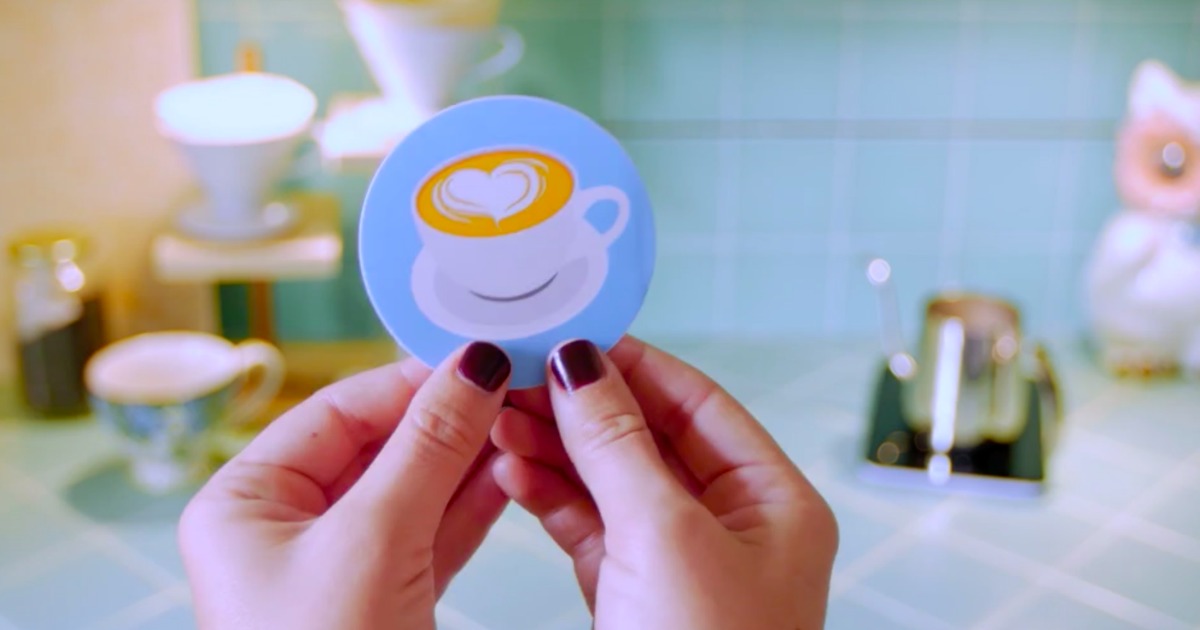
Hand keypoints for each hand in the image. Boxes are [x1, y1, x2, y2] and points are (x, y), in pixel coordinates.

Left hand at [179, 342, 513, 629]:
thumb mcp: (371, 543)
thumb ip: (426, 449)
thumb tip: (470, 368)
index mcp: (247, 502)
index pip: (338, 411)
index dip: (410, 379)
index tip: (476, 355)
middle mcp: (286, 528)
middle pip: (379, 446)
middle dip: (448, 419)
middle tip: (509, 381)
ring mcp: (337, 566)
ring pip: (412, 489)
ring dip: (468, 457)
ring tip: (522, 417)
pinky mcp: (382, 598)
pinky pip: (430, 533)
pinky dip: (473, 505)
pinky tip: (512, 471)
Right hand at [492, 337, 837, 629]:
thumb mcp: (665, 538)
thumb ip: (618, 445)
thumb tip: (583, 363)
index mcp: (772, 502)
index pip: (697, 403)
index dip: (633, 364)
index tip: (571, 334)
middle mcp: (731, 526)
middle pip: (648, 438)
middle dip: (582, 407)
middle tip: (520, 374)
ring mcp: (679, 562)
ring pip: (611, 482)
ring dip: (556, 449)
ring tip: (502, 419)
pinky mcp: (633, 595)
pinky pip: (590, 529)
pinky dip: (549, 499)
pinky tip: (513, 471)